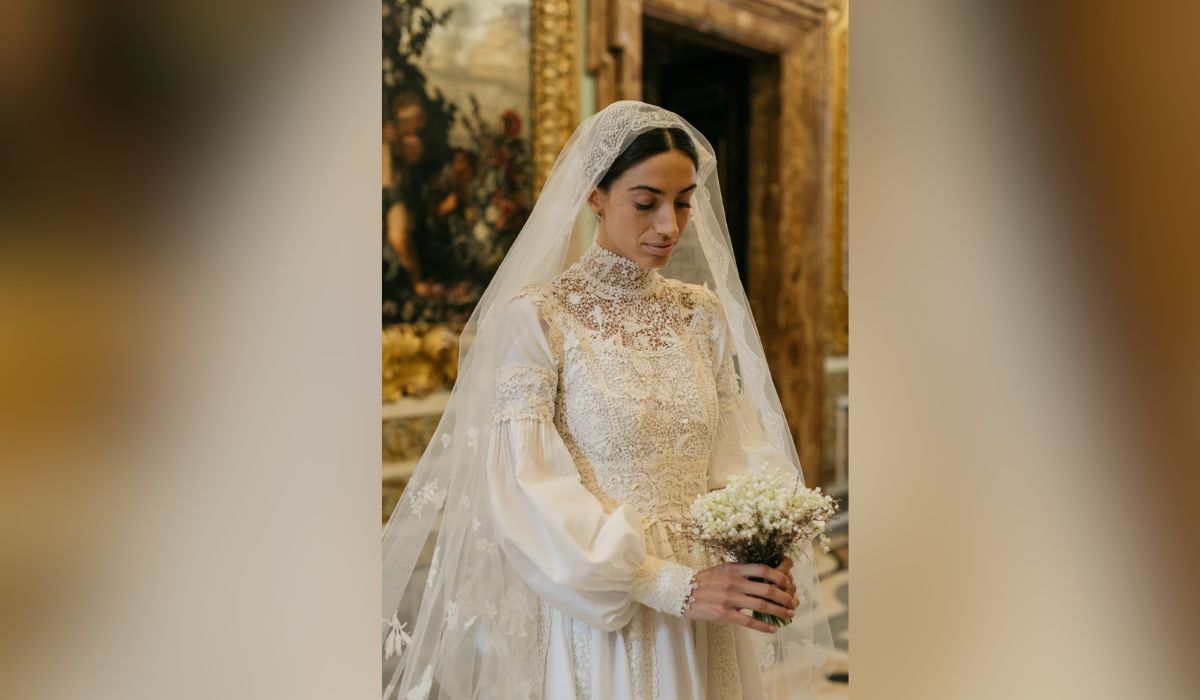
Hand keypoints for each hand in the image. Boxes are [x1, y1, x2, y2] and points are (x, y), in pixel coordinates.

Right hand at [682, 557, 798, 633]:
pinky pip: (748, 621)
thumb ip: (741, 572)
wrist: (681, 591)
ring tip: (788, 616)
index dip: (779, 576)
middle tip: (793, 603)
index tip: (788, 583)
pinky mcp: (724, 613)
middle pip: (766, 589)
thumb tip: (764, 576)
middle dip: (784, 597)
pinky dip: (763, 626)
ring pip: (761, 606)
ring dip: (778, 612)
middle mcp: (734, 582)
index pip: (763, 569)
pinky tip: (772, 629)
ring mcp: (729, 598)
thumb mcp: (723, 570)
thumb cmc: (705, 581)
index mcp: (735, 569)